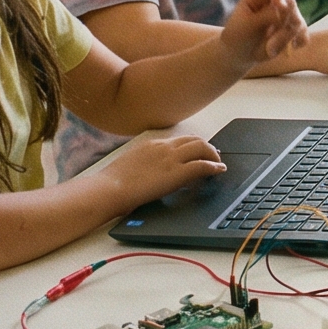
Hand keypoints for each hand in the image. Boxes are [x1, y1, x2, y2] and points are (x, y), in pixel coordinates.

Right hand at [101, 131, 224, 207]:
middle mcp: (164, 147)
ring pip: (202, 147)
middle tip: (213, 155)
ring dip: (213, 154)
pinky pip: (203, 165)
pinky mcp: (177, 173)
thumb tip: (147, 172)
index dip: (191, 145)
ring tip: (218, 163)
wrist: (109, 188)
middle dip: (206, 147)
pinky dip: (214, 166)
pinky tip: (219, 171)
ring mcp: (171, 159)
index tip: (197, 151)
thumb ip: (143, 163)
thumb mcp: (129, 165)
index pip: (178, 140)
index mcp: (151, 145)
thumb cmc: (112, 183)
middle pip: (194, 140)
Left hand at [219, 0, 307, 69]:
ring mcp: (288, 13)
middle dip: (281, 25)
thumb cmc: (238, 35)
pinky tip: (290, 48)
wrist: (241, 53)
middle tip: (270, 45)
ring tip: (270, 51)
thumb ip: (264, 16)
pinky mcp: (295, 27)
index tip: (280, 6)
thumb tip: (284, 9)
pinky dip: (298, 42)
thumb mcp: (246, 25)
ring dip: (285, 38)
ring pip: (298, 21)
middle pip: (290, 4)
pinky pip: (304, 33)